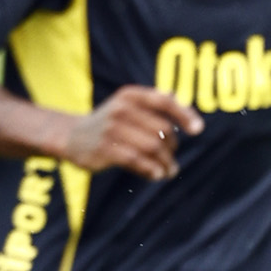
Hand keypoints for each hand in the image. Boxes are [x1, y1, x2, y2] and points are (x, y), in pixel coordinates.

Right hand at [60, 86, 201, 179]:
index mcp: (131, 95)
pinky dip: (152, 170)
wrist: (72, 136)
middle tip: (171, 161)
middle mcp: (122, 108)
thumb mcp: (129, 108)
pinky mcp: (106, 148)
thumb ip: (156, 109)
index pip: (165, 101)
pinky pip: (139, 161)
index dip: (184, 115)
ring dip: (166, 163)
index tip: (198, 130)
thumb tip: (194, 120)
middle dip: (172, 149)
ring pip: (153, 147)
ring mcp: (113, 128)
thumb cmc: (110, 124)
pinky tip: (156, 175)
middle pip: (163, 130)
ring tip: (168, 172)